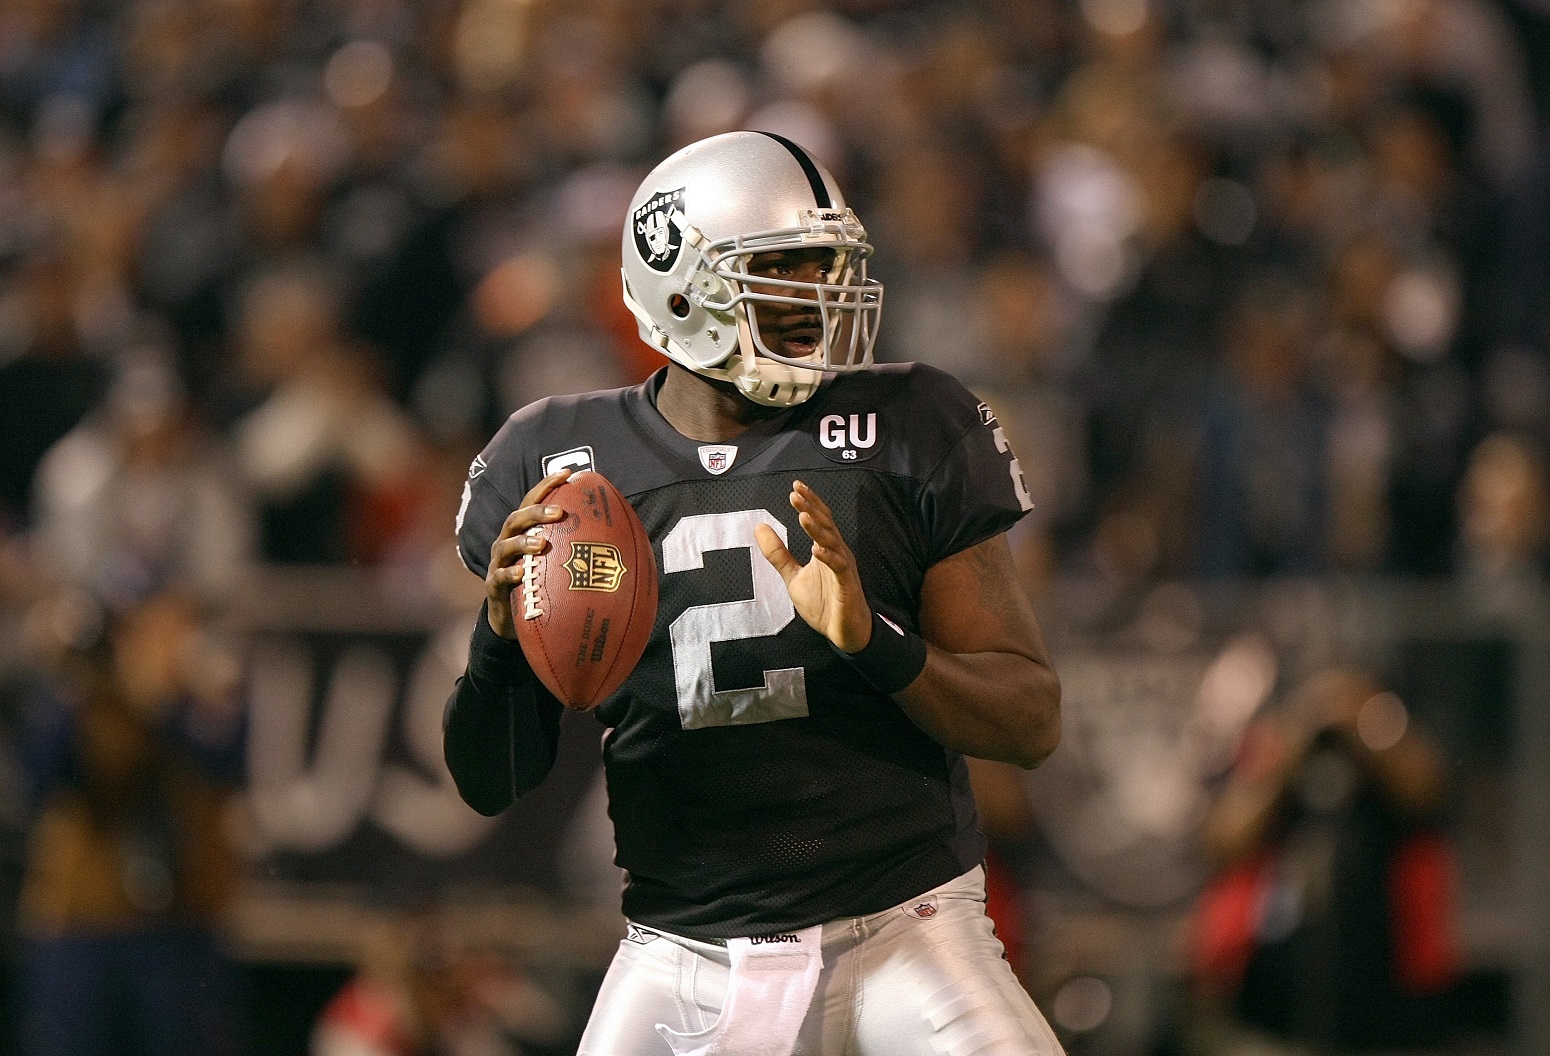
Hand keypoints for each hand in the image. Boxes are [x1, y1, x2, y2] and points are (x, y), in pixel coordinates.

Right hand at [485, 469, 571, 638]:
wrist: (513, 619)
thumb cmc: (541, 583)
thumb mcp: (557, 562)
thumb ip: (578, 547)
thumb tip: (621, 537)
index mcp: (524, 531)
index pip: (532, 502)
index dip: (547, 486)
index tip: (567, 474)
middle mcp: (508, 542)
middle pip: (516, 519)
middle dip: (536, 512)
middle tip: (559, 513)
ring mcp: (499, 563)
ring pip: (506, 546)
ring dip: (523, 542)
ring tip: (541, 544)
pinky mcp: (495, 587)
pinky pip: (499, 578)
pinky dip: (510, 574)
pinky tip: (521, 574)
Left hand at [754, 480, 872, 652]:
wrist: (843, 631)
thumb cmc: (824, 603)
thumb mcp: (793, 577)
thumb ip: (778, 554)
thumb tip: (759, 527)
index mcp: (826, 548)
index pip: (819, 519)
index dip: (809, 502)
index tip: (795, 487)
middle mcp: (837, 552)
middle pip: (826, 524)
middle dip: (811, 508)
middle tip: (796, 493)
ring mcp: (843, 567)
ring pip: (832, 542)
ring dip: (817, 529)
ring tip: (803, 515)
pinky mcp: (846, 584)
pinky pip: (838, 567)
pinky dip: (828, 557)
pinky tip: (817, 549)